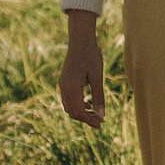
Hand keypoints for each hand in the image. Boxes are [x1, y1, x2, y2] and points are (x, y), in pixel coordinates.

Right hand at [59, 10, 105, 127]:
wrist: (80, 40)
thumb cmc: (91, 56)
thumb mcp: (97, 76)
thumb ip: (98, 96)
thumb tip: (101, 115)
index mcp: (72, 87)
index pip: (79, 111)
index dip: (90, 120)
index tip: (101, 124)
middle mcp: (64, 88)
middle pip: (72, 112)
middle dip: (86, 119)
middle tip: (100, 122)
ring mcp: (62, 85)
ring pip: (69, 106)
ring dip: (82, 113)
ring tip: (96, 115)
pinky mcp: (64, 81)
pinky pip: (68, 99)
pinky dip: (78, 105)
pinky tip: (89, 104)